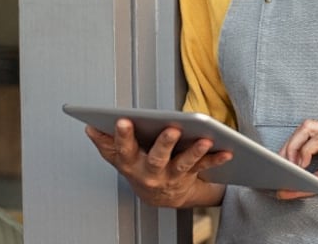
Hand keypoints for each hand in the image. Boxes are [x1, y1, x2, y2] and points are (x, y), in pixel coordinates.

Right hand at [84, 119, 231, 207]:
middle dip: (164, 143)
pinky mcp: (189, 176)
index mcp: (131, 163)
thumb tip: (90, 127)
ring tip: (206, 140)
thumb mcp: (120, 157)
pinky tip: (227, 151)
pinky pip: (204, 167)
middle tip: (172, 129)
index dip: (122, 135)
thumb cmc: (140, 168)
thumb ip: (107, 142)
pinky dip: (216, 159)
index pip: (124, 149)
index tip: (123, 120)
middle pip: (157, 158)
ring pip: (183, 164)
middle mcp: (151, 172)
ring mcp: (171, 176)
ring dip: (195, 152)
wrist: (160, 197)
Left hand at [278, 117, 317, 201]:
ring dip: (294, 148)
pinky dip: (306, 152)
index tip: (279, 164)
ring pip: (308, 128)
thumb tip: (282, 191)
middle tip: (281, 166)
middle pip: (304, 125)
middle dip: (287, 145)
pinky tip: (304, 166)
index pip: (308, 129)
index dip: (290, 145)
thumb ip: (309, 183)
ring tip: (291, 167)